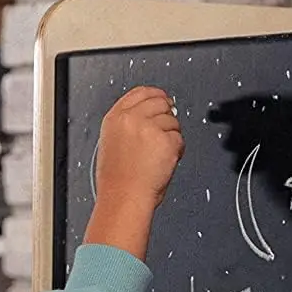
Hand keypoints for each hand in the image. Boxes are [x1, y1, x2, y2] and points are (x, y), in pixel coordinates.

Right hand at [94, 86, 182, 208]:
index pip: (139, 93)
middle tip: (164, 133)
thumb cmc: (117, 181)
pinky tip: (165, 162)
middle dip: (166, 116)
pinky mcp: (166, 140)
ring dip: (171, 137)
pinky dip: (177, 151)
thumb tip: (149, 115)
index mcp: (115, 118)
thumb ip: (127, 125)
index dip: (155, 95)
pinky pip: (180, 139)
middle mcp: (131, 119)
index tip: (162, 99)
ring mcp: (149, 128)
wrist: (124, 198)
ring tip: (158, 156)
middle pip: (160, 102)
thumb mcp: (112, 143)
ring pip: (172, 121)